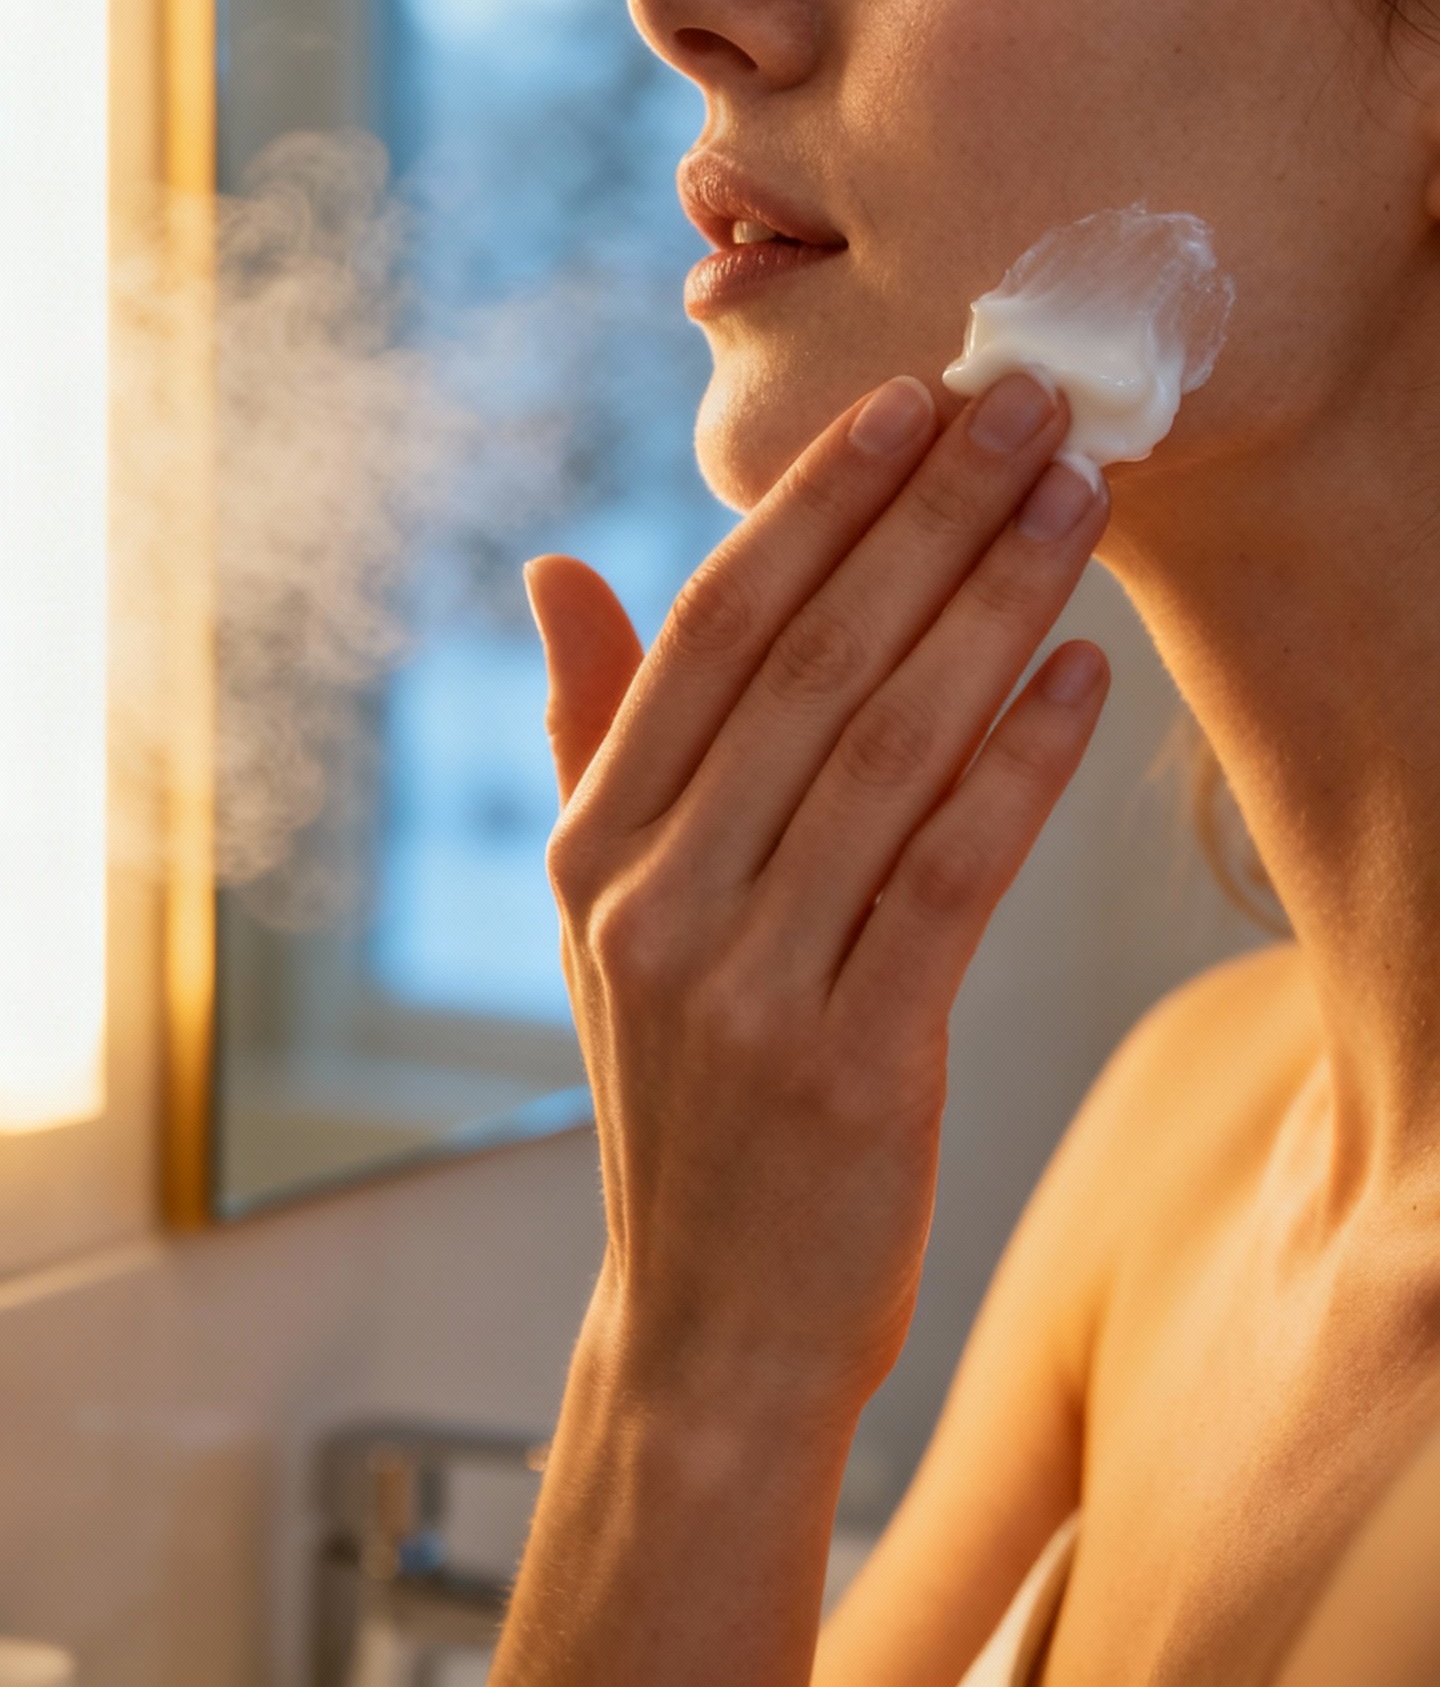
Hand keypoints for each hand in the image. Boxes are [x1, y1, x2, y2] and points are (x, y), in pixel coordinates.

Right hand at [523, 368, 1110, 1429]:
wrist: (715, 1327)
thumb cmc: (686, 1096)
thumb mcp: (603, 917)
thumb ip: (590, 736)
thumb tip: (554, 571)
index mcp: (595, 845)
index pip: (712, 631)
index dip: (811, 506)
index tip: (906, 402)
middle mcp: (654, 898)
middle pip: (812, 660)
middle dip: (929, 515)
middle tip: (1026, 403)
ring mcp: (744, 985)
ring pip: (887, 746)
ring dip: (993, 605)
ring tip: (1075, 500)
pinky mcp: (851, 1061)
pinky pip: (946, 876)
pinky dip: (1017, 764)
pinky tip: (1081, 674)